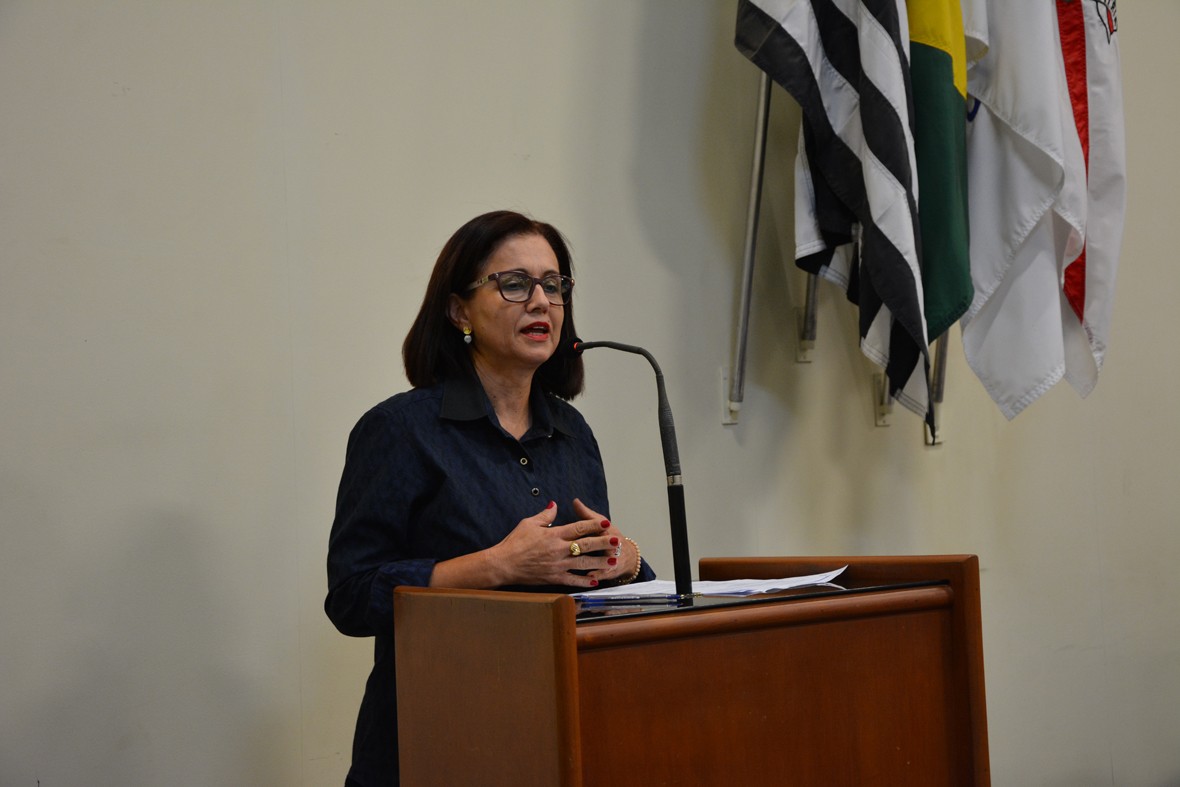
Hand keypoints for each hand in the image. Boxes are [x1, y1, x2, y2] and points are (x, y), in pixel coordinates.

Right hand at [490, 501, 613, 587]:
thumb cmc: (514, 542)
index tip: (606, 523)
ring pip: (583, 563)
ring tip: (612, 561)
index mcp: (554, 535)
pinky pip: (572, 580)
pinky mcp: (553, 578)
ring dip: (599, 562)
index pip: (578, 528)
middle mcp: (558, 550)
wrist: (504, 564)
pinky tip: (595, 581)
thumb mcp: (528, 523)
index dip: (594, 525)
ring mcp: (557, 565)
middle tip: (616, 542)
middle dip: (603, 543)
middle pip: (585, 545)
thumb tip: (554, 505)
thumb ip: (545, 516)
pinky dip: (584, 581)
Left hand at [571, 498, 639, 584]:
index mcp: (608, 531)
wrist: (628, 556)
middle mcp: (612, 544)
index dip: (590, 526)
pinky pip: (604, 574)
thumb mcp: (601, 523)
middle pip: (602, 544)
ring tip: (580, 564)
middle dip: (591, 545)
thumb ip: (587, 514)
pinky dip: (597, 575)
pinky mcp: (612, 571)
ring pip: (603, 560)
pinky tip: (588, 577)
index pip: (600, 527)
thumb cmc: (610, 537)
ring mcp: (613, 558)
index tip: (577, 528)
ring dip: (594, 563)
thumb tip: (575, 501)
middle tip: (575, 547)